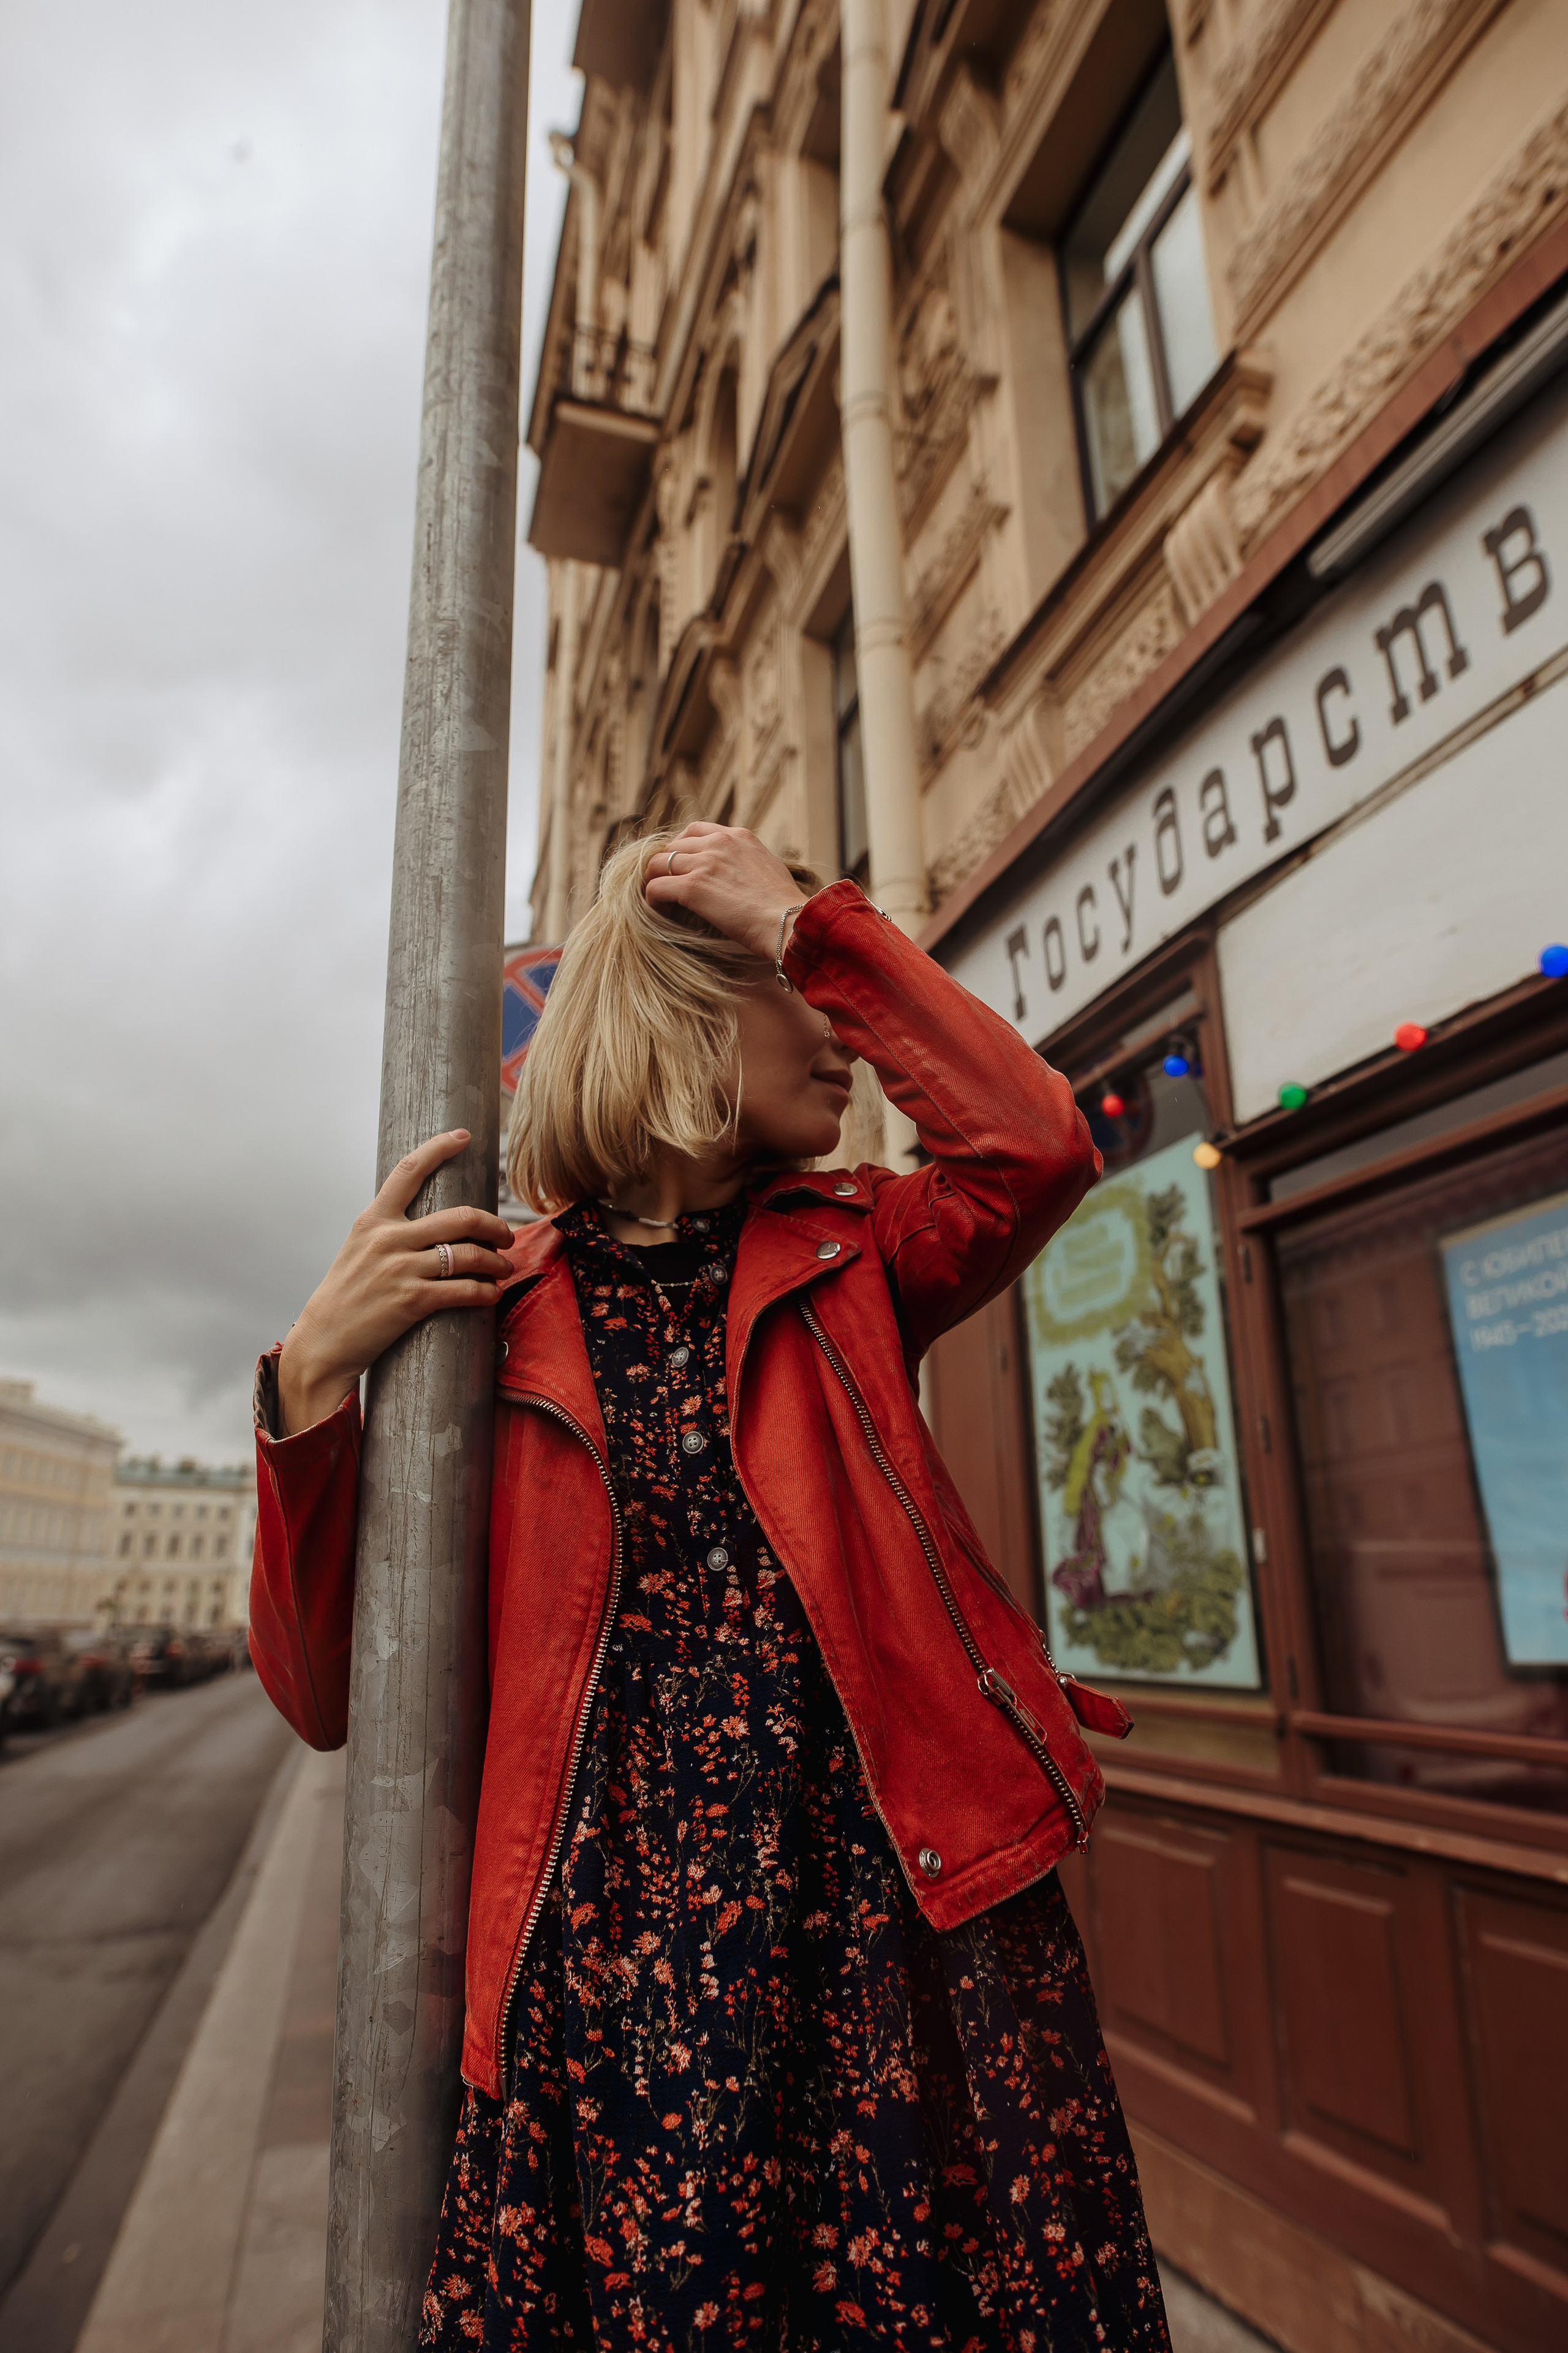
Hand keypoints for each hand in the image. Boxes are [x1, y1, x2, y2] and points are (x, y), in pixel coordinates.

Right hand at [277, 1131, 514, 1434]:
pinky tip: (491, 1294)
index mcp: (373, 1220)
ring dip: (496, 1262)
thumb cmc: (345, 1297)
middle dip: (494, 1226)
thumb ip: (389, 1232)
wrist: (323, 1342)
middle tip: (506, 1235)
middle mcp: (388, 1238)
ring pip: (469, 1255)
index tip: (463, 1135)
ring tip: (503, 1268)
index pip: (409, 1171)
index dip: (439, 1148)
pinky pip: (464, 1290)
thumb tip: (428, 1223)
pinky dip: (485, 1292)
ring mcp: (400, 1269)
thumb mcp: (359, 1250)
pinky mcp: (411, 1301)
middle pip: (460, 1217)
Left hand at [642, 823, 807, 960]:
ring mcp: (705, 863)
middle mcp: (720, 843)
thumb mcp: (769, 869)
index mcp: (739, 836)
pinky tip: (660, 913)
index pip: (695, 830)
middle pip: (673, 845)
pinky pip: (656, 887)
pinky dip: (652, 900)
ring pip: (657, 863)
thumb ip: (749, 862)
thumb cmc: (786, 907)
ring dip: (653, 881)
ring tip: (659, 900)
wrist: (790, 923)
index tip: (681, 867)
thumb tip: (740, 874)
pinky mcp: (693, 887)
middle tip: (665, 885)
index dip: (681, 847)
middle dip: (665, 865)